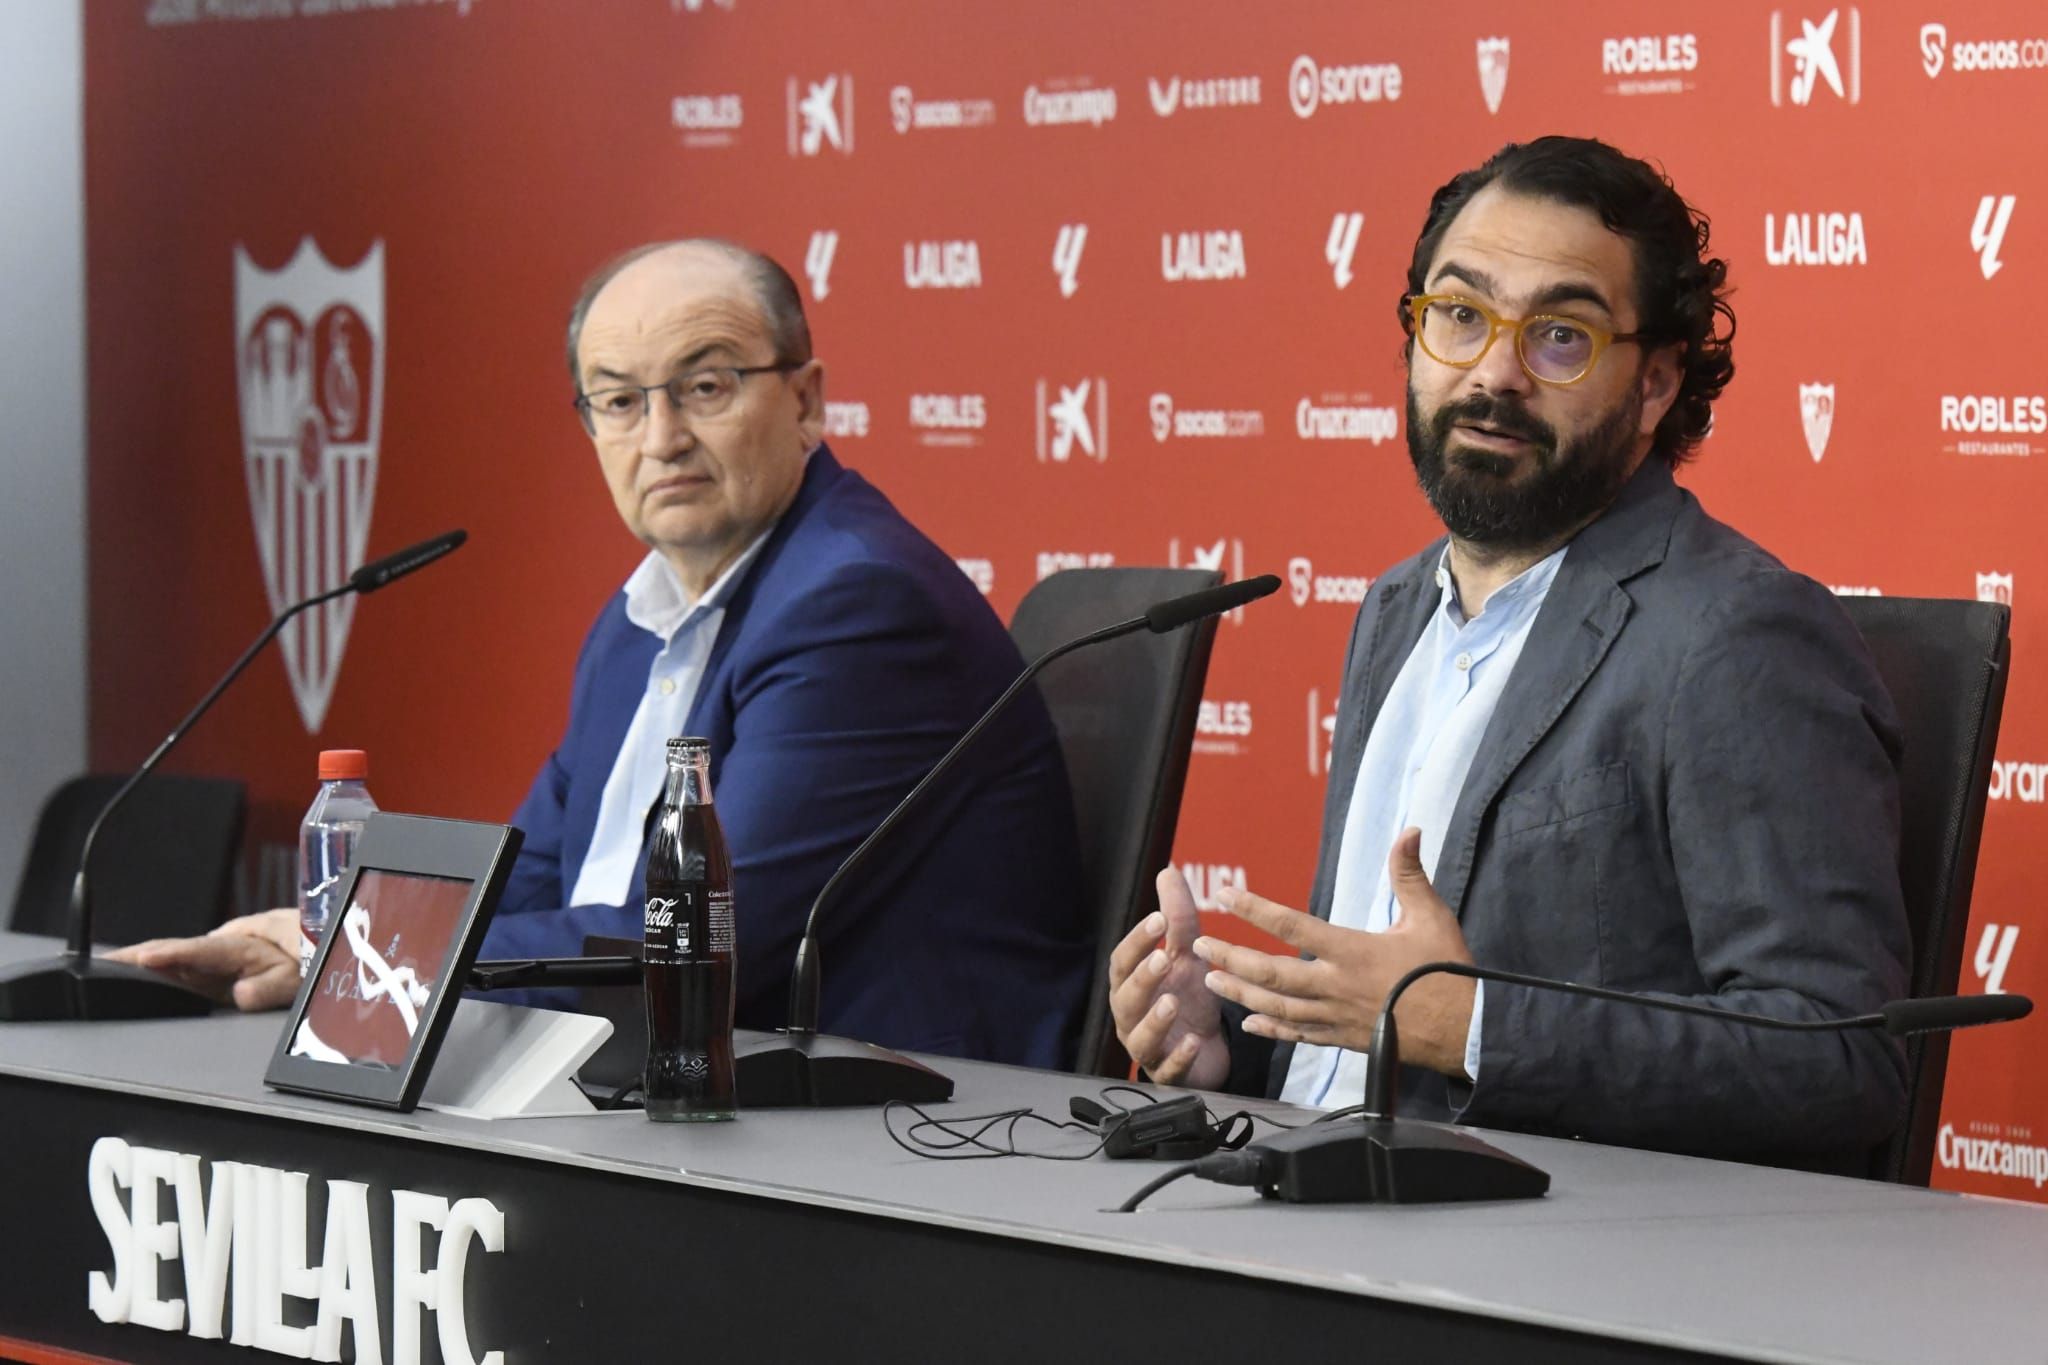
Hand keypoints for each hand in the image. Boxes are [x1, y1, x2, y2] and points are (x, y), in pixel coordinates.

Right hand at [106, 907, 302, 1011]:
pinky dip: (160, 970)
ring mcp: (219, 957)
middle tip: (103, 966)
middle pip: (178, 953)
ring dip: (144, 962)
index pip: (202, 950)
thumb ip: (272, 986)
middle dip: (141, 957)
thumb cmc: (312, 951)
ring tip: (107, 972)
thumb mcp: (302, 972)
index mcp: (245, 942)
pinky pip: (185, 969)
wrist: (322, 939)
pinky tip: (138, 976)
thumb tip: (241, 995)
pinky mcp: (218, 970)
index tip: (145, 959)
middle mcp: (226, 946)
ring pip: (177, 960)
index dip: (173, 954)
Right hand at [1106, 868, 1228, 1088]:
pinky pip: (1167, 1069)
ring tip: (1172, 1003)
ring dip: (1155, 1020)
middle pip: (1127, 998)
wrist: (1207, 1048)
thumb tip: (1168, 871)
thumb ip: (1178, 918)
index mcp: (1131, 985)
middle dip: (1143, 978)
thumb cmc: (1189, 997)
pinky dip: (1179, 1057)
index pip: (1123, 961)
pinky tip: (1193, 1042)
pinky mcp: (1168, 1074)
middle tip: (1163, 959)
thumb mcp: (1187, 955)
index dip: (1137, 941)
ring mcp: (1147, 1047)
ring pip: (1140, 1038)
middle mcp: (1131, 1016)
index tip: (1158, 920)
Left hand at [1192, 829, 1478, 1074]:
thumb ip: (1410, 873)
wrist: (1466, 1033)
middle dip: (1230, 957)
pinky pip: (1299, 1036)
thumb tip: (1410, 830)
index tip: (1225, 894)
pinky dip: (1271, 1029)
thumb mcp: (1431, 916)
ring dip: (1240, 993)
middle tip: (1199, 945)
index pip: (1291, 926)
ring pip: (1277, 1008)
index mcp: (1353, 952)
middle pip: (1271, 973)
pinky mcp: (1344, 1040)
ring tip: (1211, 979)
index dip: (1254, 908)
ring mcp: (1337, 1017)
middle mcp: (1337, 987)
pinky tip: (1251, 1023)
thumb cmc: (1449, 972)